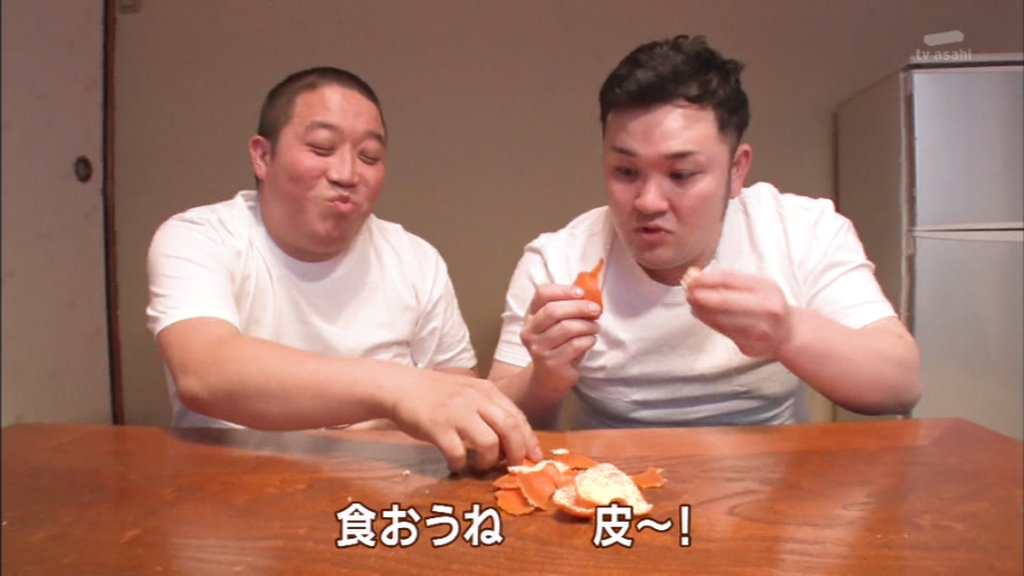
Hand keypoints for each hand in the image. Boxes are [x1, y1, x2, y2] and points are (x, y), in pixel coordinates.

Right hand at [389, 372, 542, 472]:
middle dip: (517, 452)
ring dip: (488, 461)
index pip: (517, 416)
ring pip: (488, 442)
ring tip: (480, 467)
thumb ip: (488, 410)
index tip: (536, 458)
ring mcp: (456, 412)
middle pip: (509, 428)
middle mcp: (475, 399)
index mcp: (486, 390)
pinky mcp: (437, 426)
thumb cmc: (436, 394)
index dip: (529, 440)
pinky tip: (455, 464)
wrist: (400, 386)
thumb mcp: (468, 392)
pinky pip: (458, 453)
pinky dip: (460, 464)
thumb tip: (511, 441)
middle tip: (514, 467)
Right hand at [520, 283, 601, 391]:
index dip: (563, 290)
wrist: (549, 377)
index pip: (542, 294)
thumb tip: (591, 293)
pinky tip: (590, 340)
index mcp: (531, 316)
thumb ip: (568, 307)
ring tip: (595, 327)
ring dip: (587, 325)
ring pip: (566, 328)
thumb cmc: (558, 344)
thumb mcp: (557, 324)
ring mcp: (538, 348)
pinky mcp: (551, 363)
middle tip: (596, 309)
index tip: (581, 293)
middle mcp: (530, 331)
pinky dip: (588, 340)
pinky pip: (575, 345)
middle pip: (554, 311)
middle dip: (579, 307)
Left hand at [684, 268, 792, 357]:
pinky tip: (703, 315)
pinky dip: (709, 322)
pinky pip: (724, 333)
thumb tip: (694, 273)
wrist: (789, 333)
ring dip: (701, 311)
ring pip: (720, 320)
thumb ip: (727, 280)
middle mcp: (766, 310)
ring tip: (693, 303)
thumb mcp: (755, 286)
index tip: (690, 278)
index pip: (729, 280)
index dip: (706, 279)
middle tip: (687, 293)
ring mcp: (760, 331)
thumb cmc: (767, 304)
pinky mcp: (751, 346)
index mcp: (766, 289)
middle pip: (724, 301)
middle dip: (700, 296)